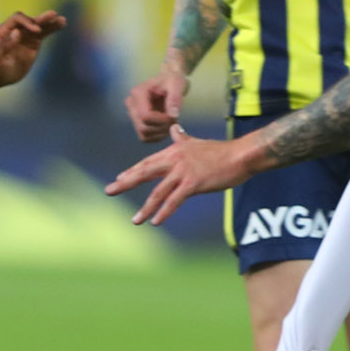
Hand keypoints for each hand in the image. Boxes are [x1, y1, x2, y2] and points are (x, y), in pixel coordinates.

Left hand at [0, 9, 63, 87]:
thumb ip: (6, 45)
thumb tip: (17, 32)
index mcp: (4, 30)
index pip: (17, 19)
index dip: (27, 22)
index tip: (36, 31)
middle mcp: (16, 30)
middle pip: (30, 20)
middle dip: (41, 18)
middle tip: (53, 15)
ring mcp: (25, 36)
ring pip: (39, 26)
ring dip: (50, 23)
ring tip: (62, 20)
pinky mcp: (33, 43)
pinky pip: (44, 34)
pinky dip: (52, 29)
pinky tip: (61, 24)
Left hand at [106, 125, 249, 223]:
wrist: (240, 155)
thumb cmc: (220, 151)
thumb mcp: (196, 142)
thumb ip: (182, 138)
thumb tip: (174, 129)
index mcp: (174, 151)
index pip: (148, 162)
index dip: (132, 171)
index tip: (119, 178)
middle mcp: (174, 160)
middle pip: (145, 172)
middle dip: (125, 182)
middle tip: (109, 191)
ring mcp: (183, 172)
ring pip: (158, 192)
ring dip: (145, 208)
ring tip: (135, 220)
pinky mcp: (194, 183)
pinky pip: (174, 200)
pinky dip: (164, 212)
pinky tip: (155, 221)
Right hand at [124, 67, 188, 141]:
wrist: (169, 81)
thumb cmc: (173, 80)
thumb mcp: (177, 85)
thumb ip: (175, 99)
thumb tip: (173, 115)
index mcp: (138, 93)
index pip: (145, 115)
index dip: (161, 120)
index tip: (175, 116)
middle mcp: (131, 104)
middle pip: (144, 127)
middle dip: (162, 127)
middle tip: (175, 120)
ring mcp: (133, 114)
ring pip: (144, 134)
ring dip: (161, 133)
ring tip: (172, 122)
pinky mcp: (137, 122)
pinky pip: (145, 137)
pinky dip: (158, 136)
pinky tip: (166, 126)